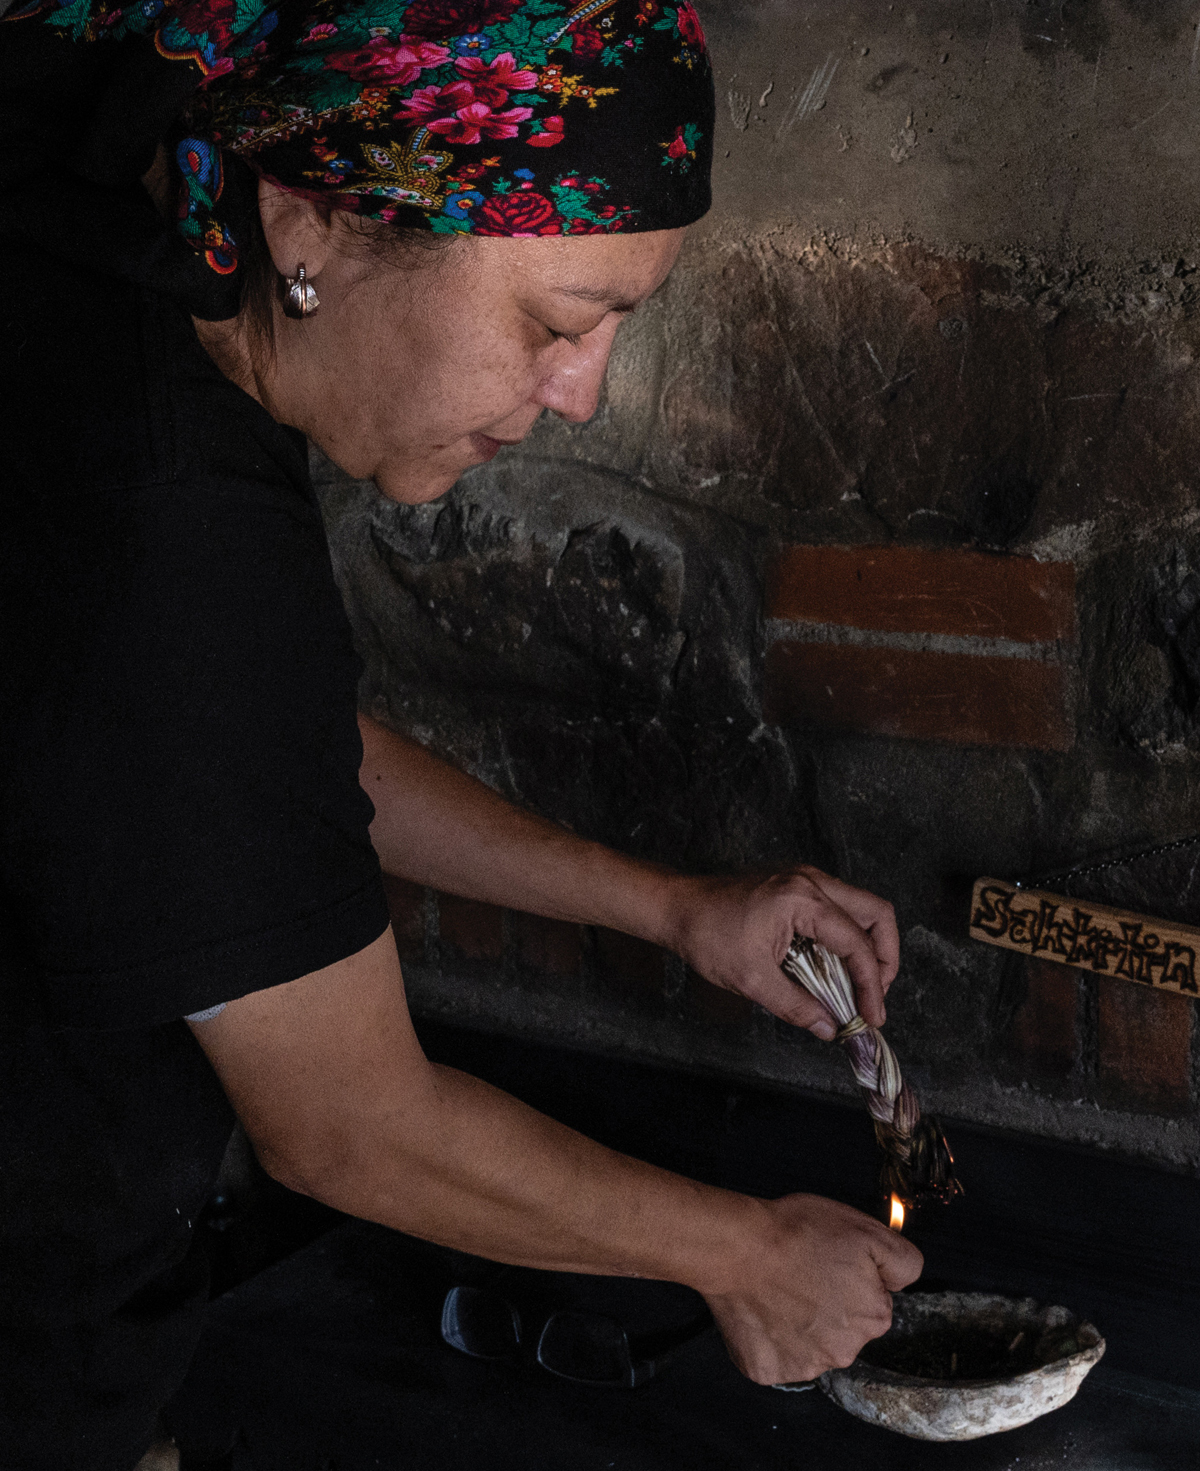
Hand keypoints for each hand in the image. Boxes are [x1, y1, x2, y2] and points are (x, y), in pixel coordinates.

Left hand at [661, 866, 899, 1036]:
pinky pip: (839, 908)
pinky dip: (846, 937)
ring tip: (858, 985)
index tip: (872, 1015)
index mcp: (801, 899)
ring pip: (861, 907)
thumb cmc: (706, 935)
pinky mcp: (797, 886)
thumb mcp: (751, 979)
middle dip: (885, 956)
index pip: (857, 942)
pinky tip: (833, 967)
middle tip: (874, 994)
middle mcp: (810, 881)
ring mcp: (805, 879)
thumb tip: (828, 1027)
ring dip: (867, 946)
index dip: (872, 983)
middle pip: (876, 913)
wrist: (677, 908)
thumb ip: (795, 1005)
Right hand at [704, 1194, 922, 1384]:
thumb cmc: (796, 1233)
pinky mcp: (769, 1370)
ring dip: (800, 1323)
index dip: (851, 1279)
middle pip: (843, 1329)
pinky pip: (777, 1357)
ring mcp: (805, 1365)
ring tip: (778, 1289)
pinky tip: (763, 1310)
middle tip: (803, 1274)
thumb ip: (903, 1260)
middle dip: (828, 1306)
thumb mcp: (865, 1229)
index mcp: (873, 1317)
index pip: (873, 1303)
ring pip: (810, 1345)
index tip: (830, 1263)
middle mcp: (845, 1351)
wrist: (738, 1248)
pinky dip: (770, 1338)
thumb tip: (905, 1281)